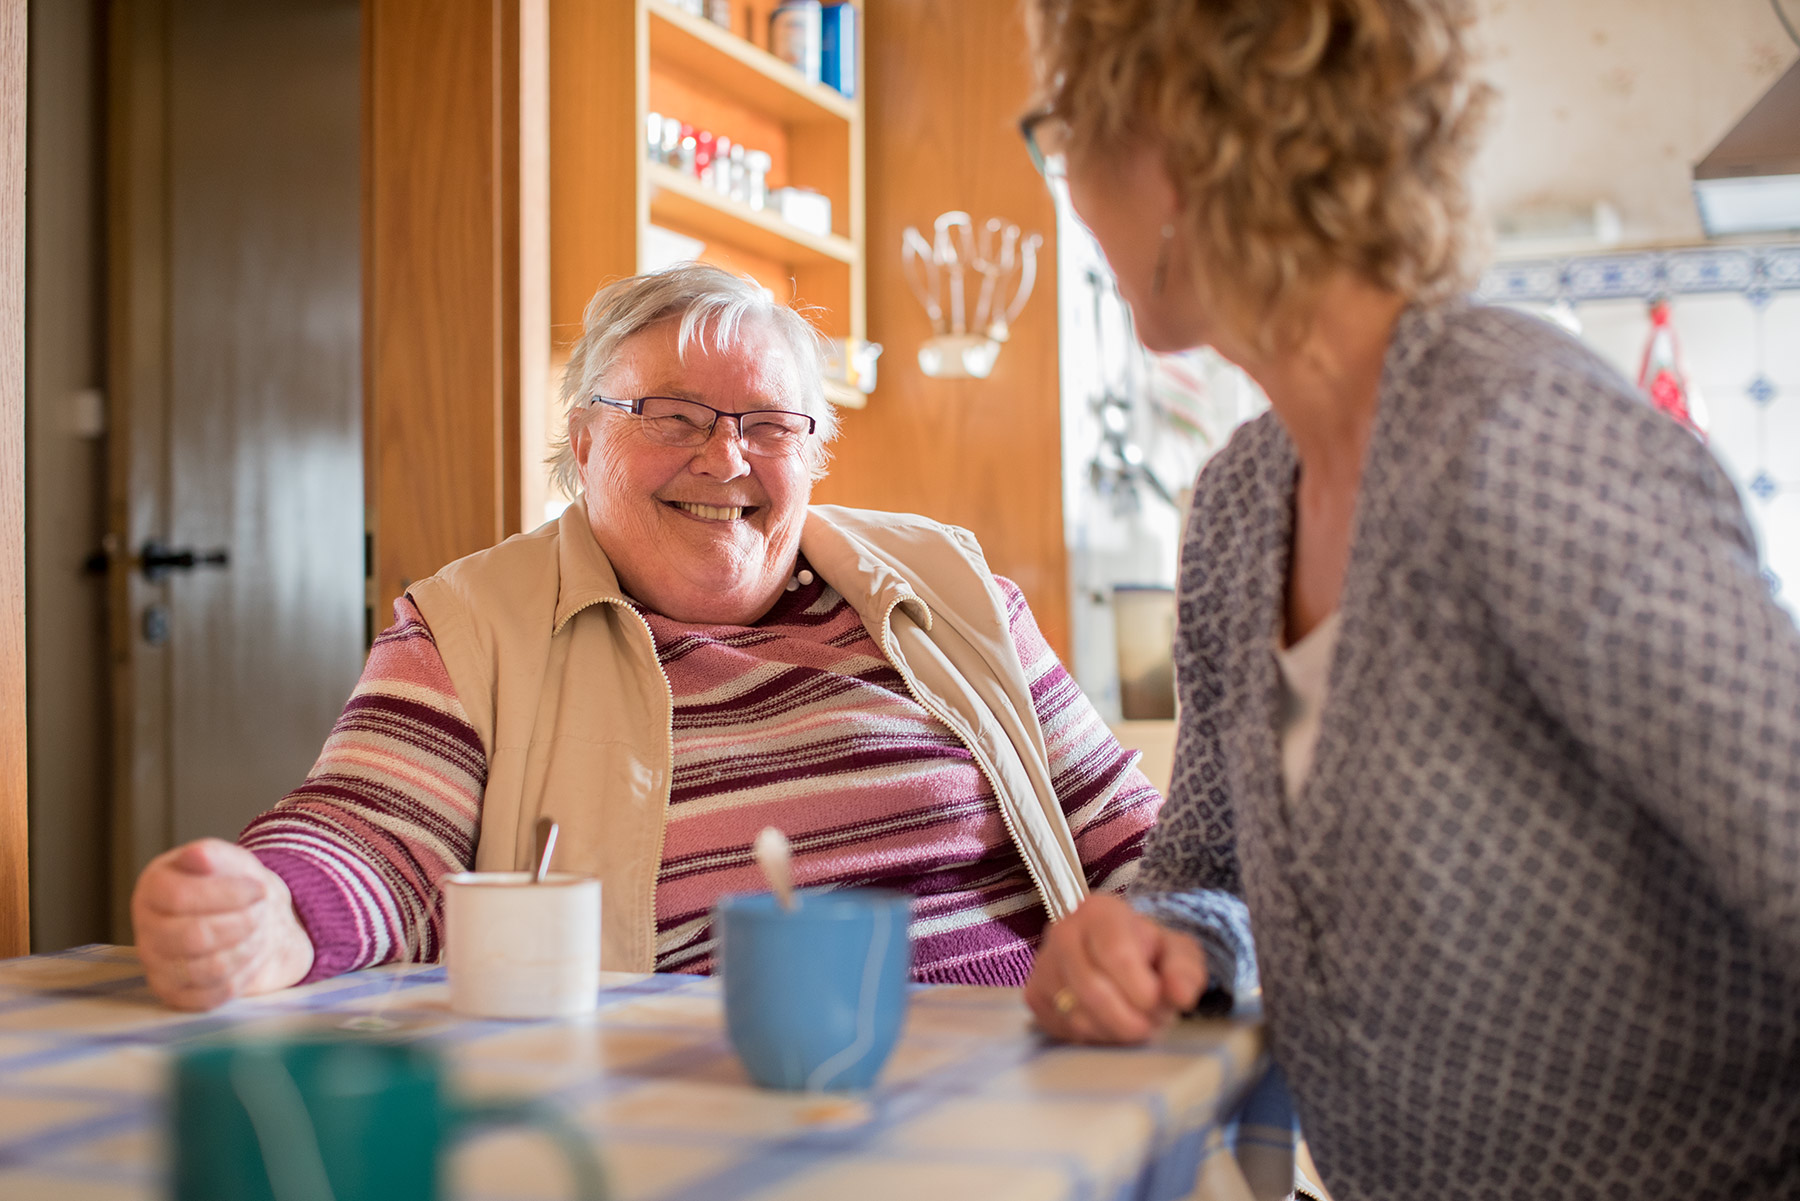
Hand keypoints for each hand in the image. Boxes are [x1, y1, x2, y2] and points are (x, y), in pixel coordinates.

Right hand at [131, 838, 314, 1010]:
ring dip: (247, 947)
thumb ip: (213, 854)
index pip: (179, 897)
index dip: (227, 894)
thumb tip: (198, 855)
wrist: (249, 918)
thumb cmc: (234, 886)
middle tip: (262, 911)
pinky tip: (249, 954)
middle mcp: (147, 930)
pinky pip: (213, 995)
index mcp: (152, 890)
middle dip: (242, 923)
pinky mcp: (177, 996)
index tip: (260, 889)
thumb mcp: (229, 860)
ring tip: (259, 930)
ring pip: (208, 968)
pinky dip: (243, 974)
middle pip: (193, 937)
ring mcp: (158, 967)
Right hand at [1025, 892, 1206, 1042]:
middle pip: (1093, 990)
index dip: (1140, 988)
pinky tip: (1109, 1024)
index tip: (1157, 1002)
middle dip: (1130, 1018)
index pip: (1115, 954)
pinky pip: (1065, 1031)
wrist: (1115, 959)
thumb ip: (1185, 970)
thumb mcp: (1177, 953)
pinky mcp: (1034, 996)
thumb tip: (1181, 995)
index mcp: (1099, 912)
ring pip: (1078, 1016)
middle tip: (1151, 1022)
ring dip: (1115, 1031)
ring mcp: (1043, 965)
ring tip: (1134, 1020)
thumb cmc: (1147, 954)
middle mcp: (1062, 932)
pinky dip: (1094, 1038)